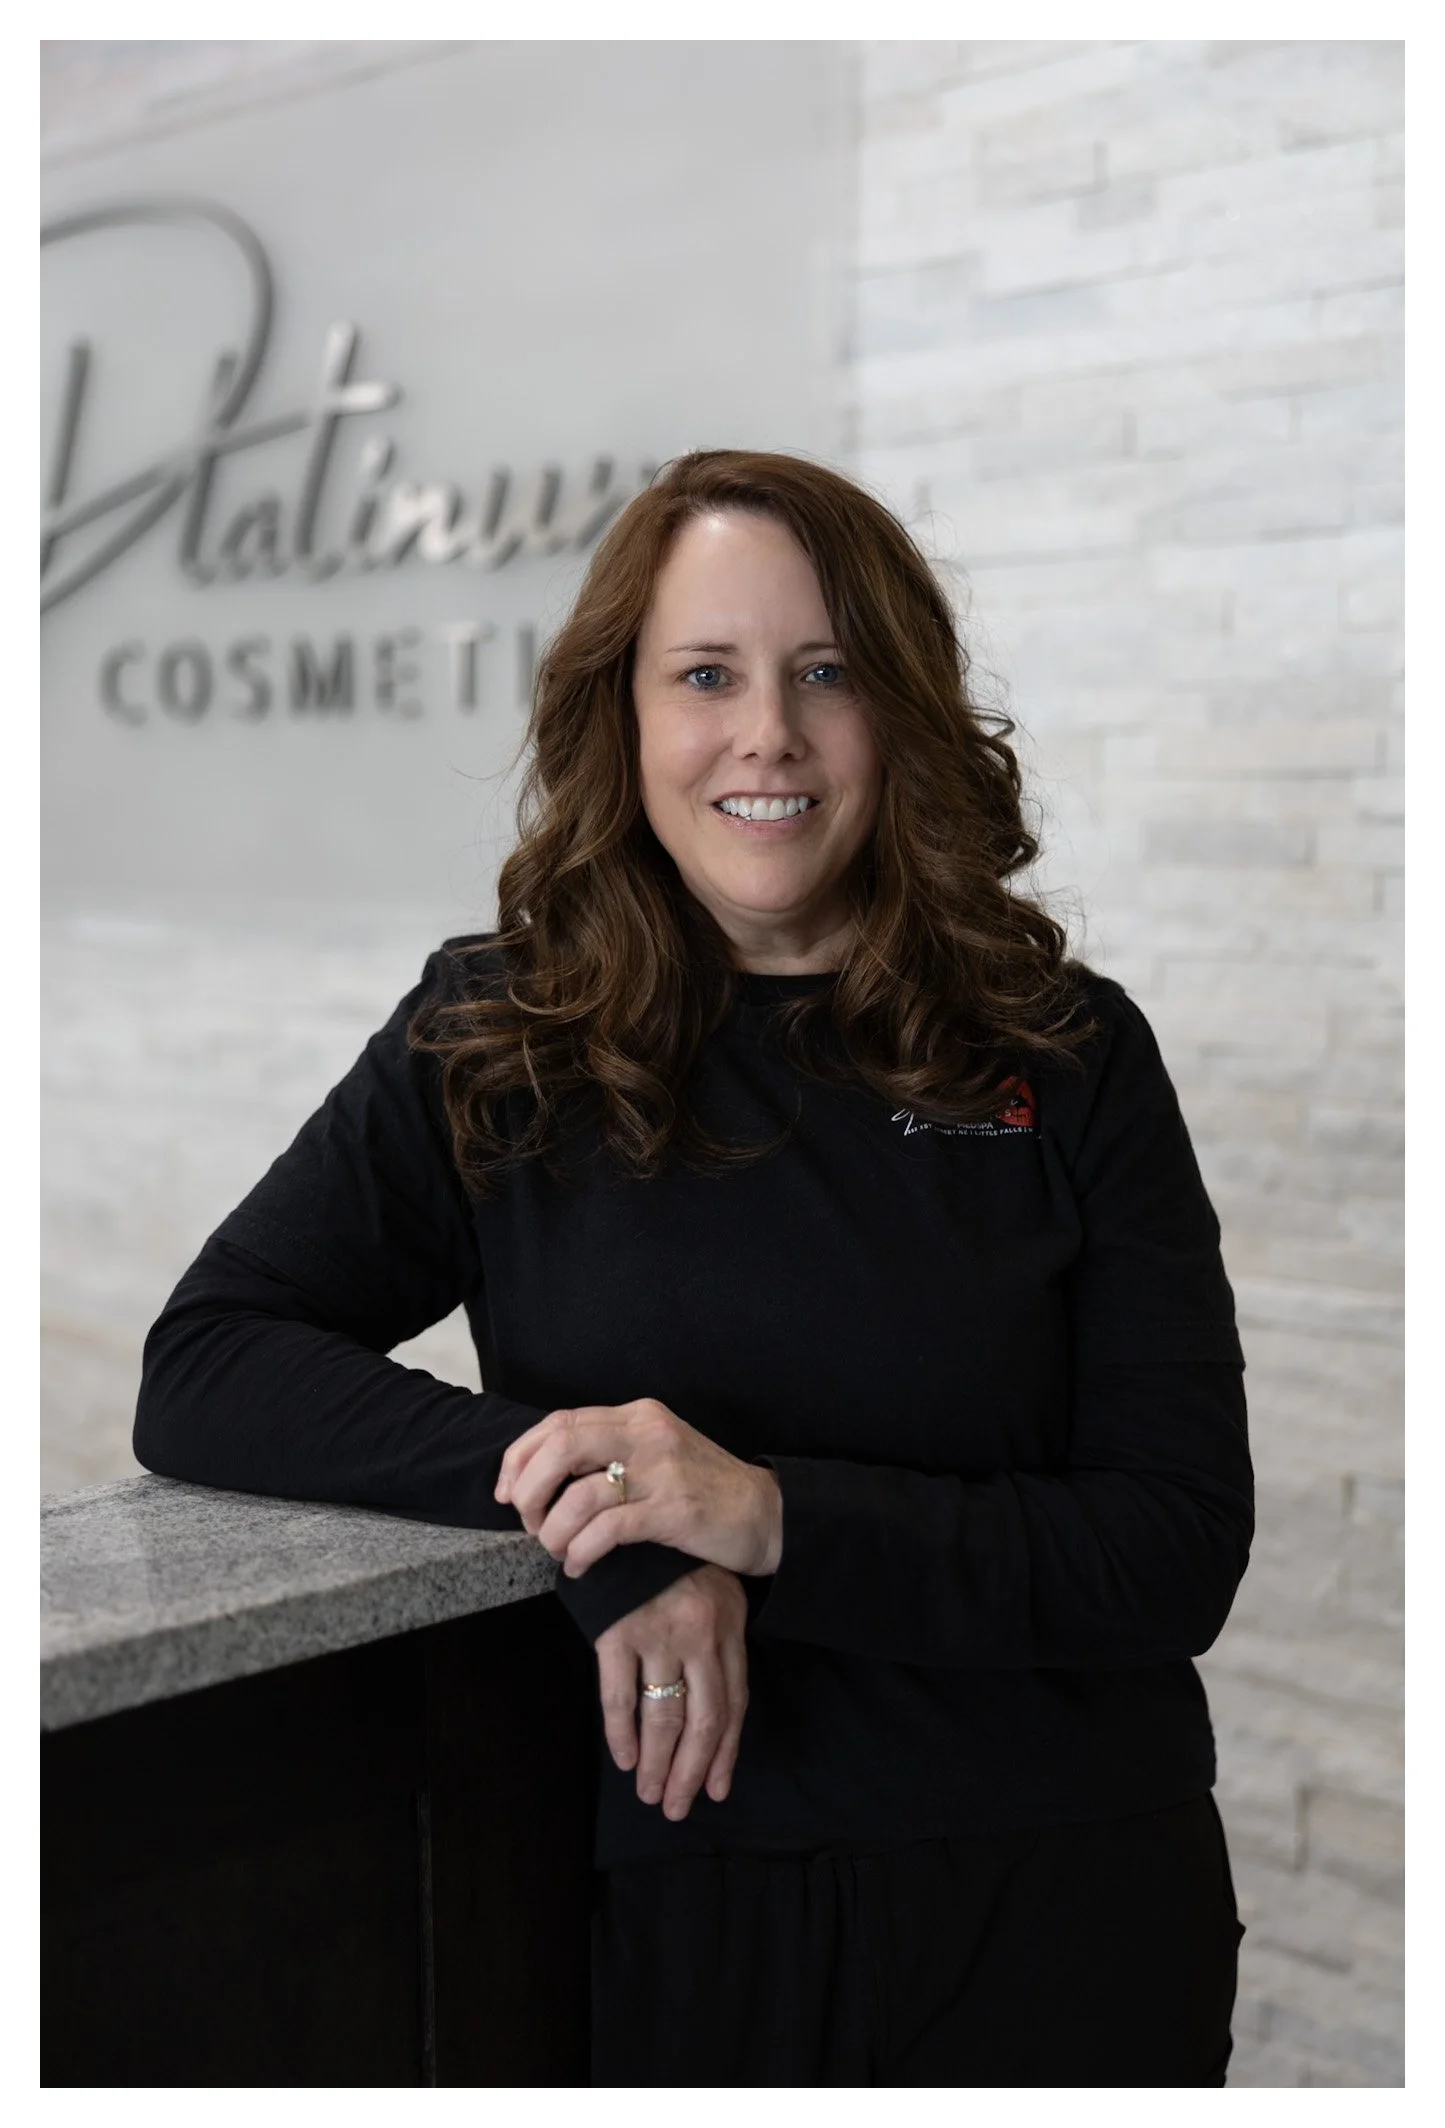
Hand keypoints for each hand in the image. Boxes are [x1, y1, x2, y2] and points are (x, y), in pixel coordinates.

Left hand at [495, 1397, 783, 1578]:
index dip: (520, 1456)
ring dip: (553, 1531)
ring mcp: (661, 1470)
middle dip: (529, 1489)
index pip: (559, 1423)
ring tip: (558, 1551)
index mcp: (637, 1416)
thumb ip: (609, 1453)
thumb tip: (541, 1476)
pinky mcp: (674, 1510)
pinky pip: (607, 1530)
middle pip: (561, 1447)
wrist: (763, 1514)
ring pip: (579, 1494)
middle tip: (527, 1522)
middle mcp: (647, 1433)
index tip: (506, 1491)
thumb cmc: (701, 1490)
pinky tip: (579, 1567)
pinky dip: (581, 1551)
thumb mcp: (655, 1455)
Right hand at [595, 1564, 749, 1819]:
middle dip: (691, 1771)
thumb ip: (715, 1640)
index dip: (725, 1751)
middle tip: (679, 1807)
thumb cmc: (671, 1558)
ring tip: (652, 1795)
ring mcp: (659, 1634)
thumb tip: (712, 1699)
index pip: (733, 1702)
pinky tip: (625, 1759)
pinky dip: (622, 1734)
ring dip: (658, 1763)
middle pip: (703, 1719)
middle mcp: (699, 1636)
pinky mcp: (618, 1632)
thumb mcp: (712, 1590)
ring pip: (664, 1716)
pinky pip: (619, 1696)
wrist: (627, 1507)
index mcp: (728, 1627)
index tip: (717, 1787)